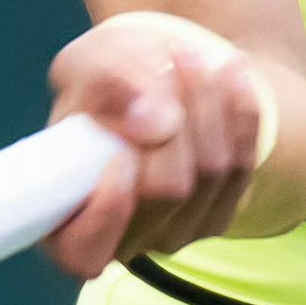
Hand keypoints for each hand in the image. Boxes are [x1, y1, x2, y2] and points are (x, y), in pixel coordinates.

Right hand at [41, 10, 281, 277]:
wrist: (156, 76)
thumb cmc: (106, 77)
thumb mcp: (89, 64)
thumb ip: (108, 87)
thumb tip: (156, 123)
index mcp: (63, 219)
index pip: (82, 251)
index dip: (106, 212)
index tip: (121, 155)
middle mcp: (120, 238)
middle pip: (167, 192)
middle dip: (175, 118)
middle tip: (170, 59)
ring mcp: (173, 232)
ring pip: (210, 173)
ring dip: (207, 102)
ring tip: (191, 54)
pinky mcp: (218, 214)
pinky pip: (242, 166)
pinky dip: (240, 111)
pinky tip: (231, 72)